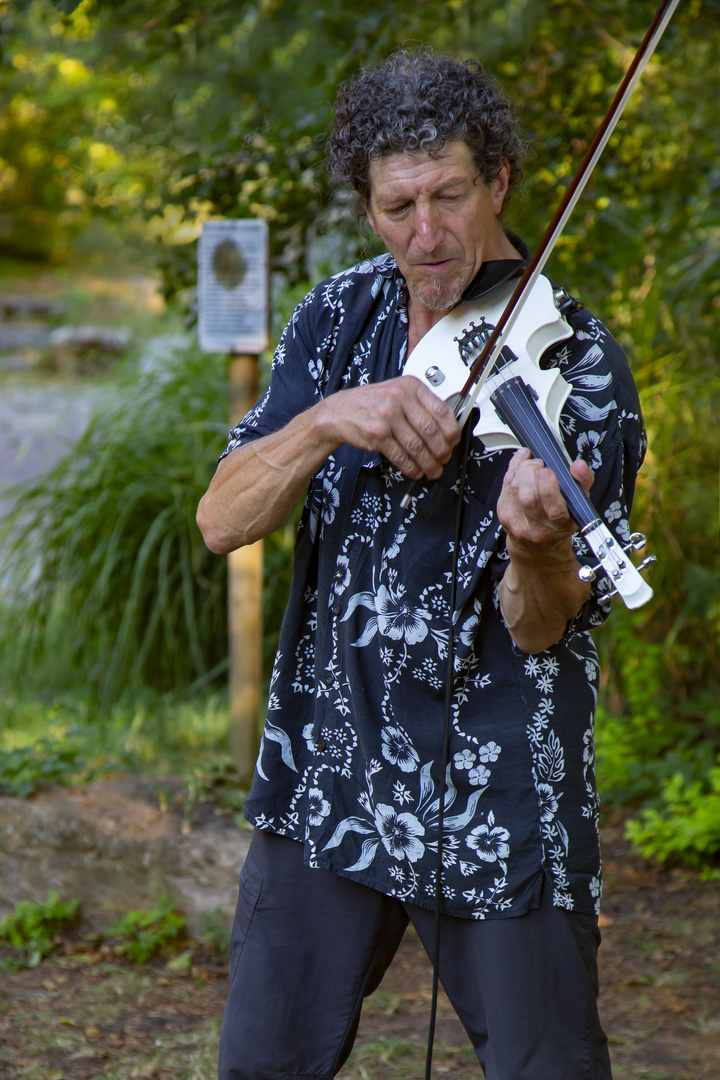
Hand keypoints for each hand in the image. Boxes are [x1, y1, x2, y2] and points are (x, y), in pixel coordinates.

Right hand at [317, 375, 460, 479]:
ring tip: (433, 470)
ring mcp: (387, 416)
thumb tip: (446, 430)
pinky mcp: (377, 434)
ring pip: (417, 446)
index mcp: (410, 387)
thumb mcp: (397, 394)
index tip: (454, 441)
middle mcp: (399, 398)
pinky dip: (411, 467)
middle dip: (442, 450)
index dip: (452, 430)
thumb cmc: (370, 404)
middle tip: (444, 459)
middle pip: (431, 430)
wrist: (338, 412)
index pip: (441, 410)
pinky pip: (401, 455)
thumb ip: (419, 406)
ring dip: (428, 463)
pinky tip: (416, 470)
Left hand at [497, 448, 593, 552]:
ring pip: (514, 487)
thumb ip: (583, 482)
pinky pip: (505, 484)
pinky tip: (522, 466)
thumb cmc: (560, 518)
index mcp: (561, 526)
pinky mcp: (503, 513)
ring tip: (533, 465)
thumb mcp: (578, 503)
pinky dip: (514, 469)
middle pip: (528, 497)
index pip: (555, 510)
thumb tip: (579, 465)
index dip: (549, 488)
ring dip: (523, 468)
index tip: (548, 472)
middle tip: (540, 464)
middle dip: (532, 472)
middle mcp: (537, 528)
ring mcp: (517, 522)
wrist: (536, 545)